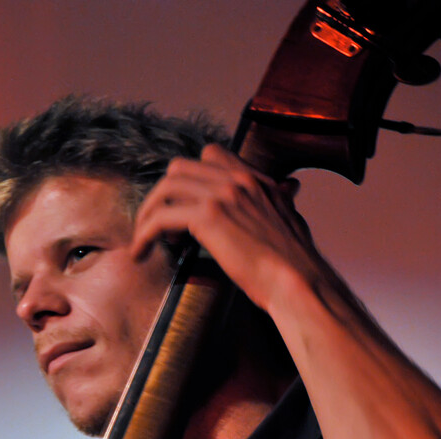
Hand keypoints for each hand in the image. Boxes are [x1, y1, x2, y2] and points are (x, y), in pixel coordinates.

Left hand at [131, 144, 316, 312]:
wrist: (298, 282)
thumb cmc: (295, 262)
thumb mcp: (291, 218)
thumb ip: (282, 199)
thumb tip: (290, 189)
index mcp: (254, 179)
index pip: (211, 153)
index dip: (189, 178)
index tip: (183, 206)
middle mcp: (237, 179)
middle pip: (179, 168)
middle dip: (162, 195)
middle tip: (158, 224)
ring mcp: (222, 195)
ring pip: (165, 189)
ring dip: (148, 213)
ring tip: (143, 240)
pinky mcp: (208, 218)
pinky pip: (160, 219)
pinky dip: (144, 235)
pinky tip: (141, 253)